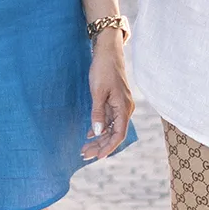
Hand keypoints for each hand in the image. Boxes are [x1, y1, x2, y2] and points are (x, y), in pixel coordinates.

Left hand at [83, 31, 133, 159]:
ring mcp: (120, 106)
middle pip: (114, 134)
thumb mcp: (98, 92)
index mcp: (124, 108)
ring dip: (99, 139)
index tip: (97, 157)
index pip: (119, 134)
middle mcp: (125, 109)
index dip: (109, 147)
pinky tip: (89, 134)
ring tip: (84, 148)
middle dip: (100, 146)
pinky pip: (109, 120)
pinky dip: (99, 128)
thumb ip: (98, 113)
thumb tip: (98, 132)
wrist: (107, 52)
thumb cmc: (103, 69)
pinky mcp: (115, 102)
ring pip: (111, 128)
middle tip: (84, 154)